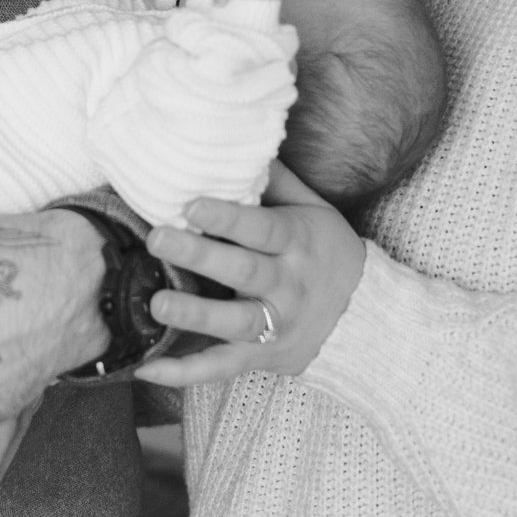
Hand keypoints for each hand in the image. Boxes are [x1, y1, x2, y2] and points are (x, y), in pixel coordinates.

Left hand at [135, 163, 366, 387]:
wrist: (368, 318)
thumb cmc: (329, 253)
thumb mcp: (316, 211)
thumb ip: (278, 182)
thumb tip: (242, 143)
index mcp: (297, 242)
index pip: (260, 228)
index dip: (227, 216)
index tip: (191, 202)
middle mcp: (288, 285)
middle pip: (242, 271)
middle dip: (199, 254)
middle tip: (158, 238)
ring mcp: (276, 326)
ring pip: (233, 322)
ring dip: (194, 315)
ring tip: (156, 304)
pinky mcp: (263, 358)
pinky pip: (221, 368)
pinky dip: (185, 373)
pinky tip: (147, 369)